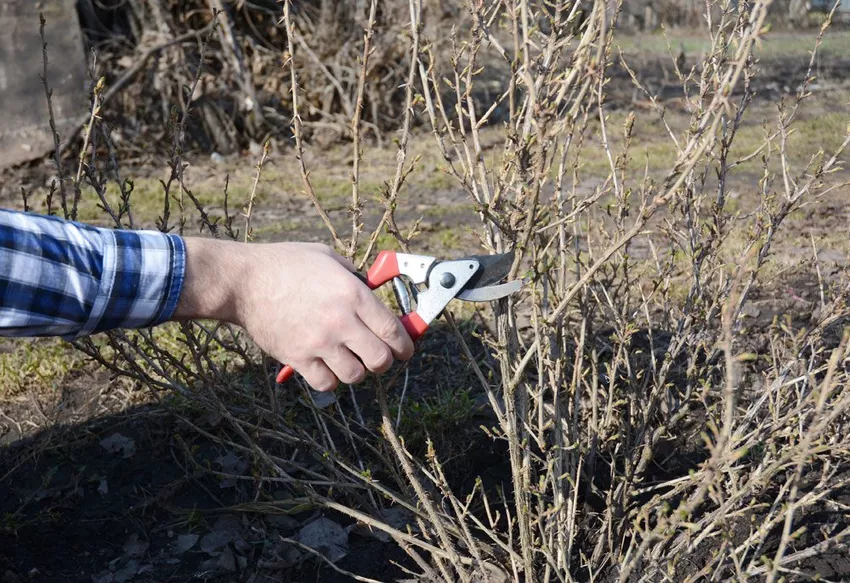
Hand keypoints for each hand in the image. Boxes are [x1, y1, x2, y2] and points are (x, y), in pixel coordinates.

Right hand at [173, 239, 414, 390]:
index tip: (405, 350)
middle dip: (384, 361)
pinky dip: (329, 380)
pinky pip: (325, 383)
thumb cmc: (285, 264)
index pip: (393, 330)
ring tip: (349, 361)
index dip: (404, 345)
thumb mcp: (327, 258)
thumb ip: (353, 276)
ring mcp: (319, 342)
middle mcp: (340, 321)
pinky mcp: (297, 357)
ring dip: (356, 371)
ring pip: (355, 375)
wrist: (243, 281)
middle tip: (378, 357)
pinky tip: (326, 367)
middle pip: (380, 359)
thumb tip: (371, 291)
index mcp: (353, 294)